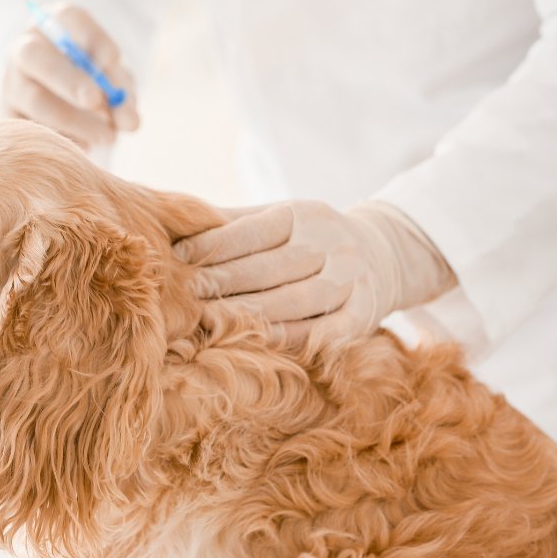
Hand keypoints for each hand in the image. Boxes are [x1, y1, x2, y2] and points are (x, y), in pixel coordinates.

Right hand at [0, 4, 139, 149]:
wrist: (61, 114)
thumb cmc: (94, 87)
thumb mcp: (113, 84)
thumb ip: (123, 96)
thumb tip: (130, 121)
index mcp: (55, 27)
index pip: (66, 18)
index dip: (90, 36)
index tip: (113, 59)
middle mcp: (24, 50)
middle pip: (34, 56)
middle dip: (68, 78)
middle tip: (97, 99)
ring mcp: (11, 85)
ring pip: (34, 99)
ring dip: (73, 119)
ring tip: (108, 136)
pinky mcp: (6, 119)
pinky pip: (30, 131)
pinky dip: (63, 141)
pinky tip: (86, 146)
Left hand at [174, 200, 456, 344]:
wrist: (383, 252)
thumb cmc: (306, 237)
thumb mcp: (277, 218)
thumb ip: (231, 223)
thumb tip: (173, 223)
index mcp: (303, 215)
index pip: (252, 230)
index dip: (214, 244)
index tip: (178, 257)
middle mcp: (331, 244)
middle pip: (270, 267)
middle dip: (224, 281)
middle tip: (185, 293)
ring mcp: (350, 280)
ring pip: (296, 300)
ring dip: (251, 313)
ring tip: (210, 320)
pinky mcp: (365, 314)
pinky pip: (327, 331)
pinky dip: (295, 339)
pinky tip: (261, 343)